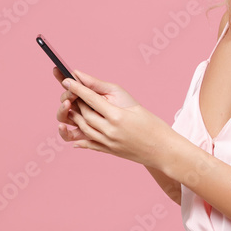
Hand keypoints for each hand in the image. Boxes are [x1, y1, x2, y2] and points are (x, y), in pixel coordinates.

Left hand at [55, 69, 174, 167]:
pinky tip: (73, 131)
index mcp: (117, 116)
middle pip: (84, 114)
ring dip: (75, 117)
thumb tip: (93, 83)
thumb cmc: (154, 125)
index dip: (77, 88)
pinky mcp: (109, 151)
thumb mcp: (135, 105)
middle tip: (70, 91)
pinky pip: (88, 144)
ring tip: (73, 108)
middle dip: (75, 101)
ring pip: (82, 128)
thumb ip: (109, 93)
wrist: (164, 150)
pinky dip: (78, 137)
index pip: (91, 99)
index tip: (66, 79)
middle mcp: (109, 131)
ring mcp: (108, 143)